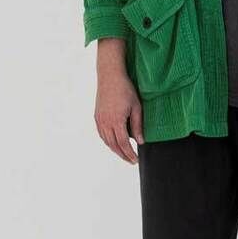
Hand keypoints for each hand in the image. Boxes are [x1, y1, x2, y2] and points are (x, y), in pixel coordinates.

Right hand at [95, 41, 141, 163]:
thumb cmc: (125, 89)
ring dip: (115, 150)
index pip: (124, 144)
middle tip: (131, 161)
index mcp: (116, 121)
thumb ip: (138, 126)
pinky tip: (114, 143)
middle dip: (123, 155)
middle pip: (114, 145)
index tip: (136, 160)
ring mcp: (99, 120)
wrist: (110, 77)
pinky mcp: (97, 117)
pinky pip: (102, 134)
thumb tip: (141, 142)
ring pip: (106, 141)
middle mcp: (105, 123)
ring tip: (124, 154)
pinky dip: (108, 141)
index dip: (130, 154)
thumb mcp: (136, 107)